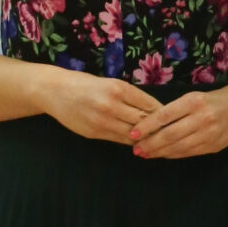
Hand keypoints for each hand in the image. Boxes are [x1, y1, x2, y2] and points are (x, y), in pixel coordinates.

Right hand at [43, 69, 161, 143]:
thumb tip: (154, 110)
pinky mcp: (95, 133)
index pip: (150, 105)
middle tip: (170, 133)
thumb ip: (129, 96)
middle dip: (158, 128)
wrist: (55, 91)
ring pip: (134, 134)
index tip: (172, 118)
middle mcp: (112, 104)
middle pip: (144, 121)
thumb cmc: (85, 83)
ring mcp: (103, 121)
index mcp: (119, 88)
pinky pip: (120, 140)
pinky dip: (132, 141)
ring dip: (146, 138)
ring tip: (158, 141)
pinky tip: (140, 143)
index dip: (163, 114)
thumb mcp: (110, 83)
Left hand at [131, 81, 227, 158]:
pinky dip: (173, 154)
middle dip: (150, 143)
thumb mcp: (193, 97)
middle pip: (170, 134)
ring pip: (179, 147)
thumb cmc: (212, 100)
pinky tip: (163, 154)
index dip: (147, 126)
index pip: (165, 115)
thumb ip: (174, 110)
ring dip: (159, 152)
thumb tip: (148, 125)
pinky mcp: (214, 146)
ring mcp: (210, 133)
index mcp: (194, 101)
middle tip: (135, 148)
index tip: (133, 133)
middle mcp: (202, 117)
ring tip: (145, 153)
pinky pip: (189, 153)